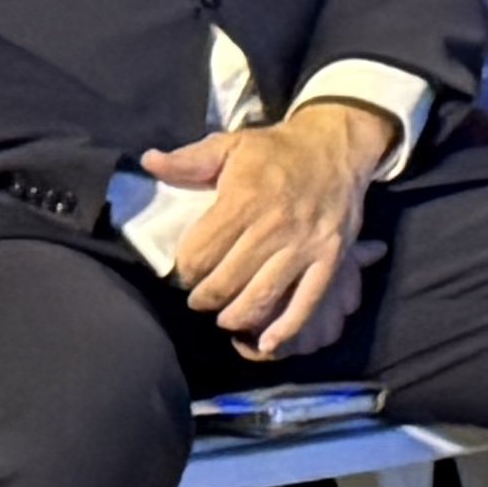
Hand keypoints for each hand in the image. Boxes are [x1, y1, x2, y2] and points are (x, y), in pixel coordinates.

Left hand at [134, 98, 392, 357]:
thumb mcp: (231, 145)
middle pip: (225, 282)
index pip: (199, 253)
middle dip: (204, 297)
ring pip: (260, 297)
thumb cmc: (279, 150)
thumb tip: (149, 162)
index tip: (186, 270)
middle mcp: (274, 227)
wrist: (338, 145)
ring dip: (234, 316)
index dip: (184, 269)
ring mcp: (305, 246)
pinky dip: (285, 328)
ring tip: (225, 315)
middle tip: (201, 296)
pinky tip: (266, 341)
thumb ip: (189, 160)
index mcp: (245, 200)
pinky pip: (306, 301)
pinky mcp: (331, 258)